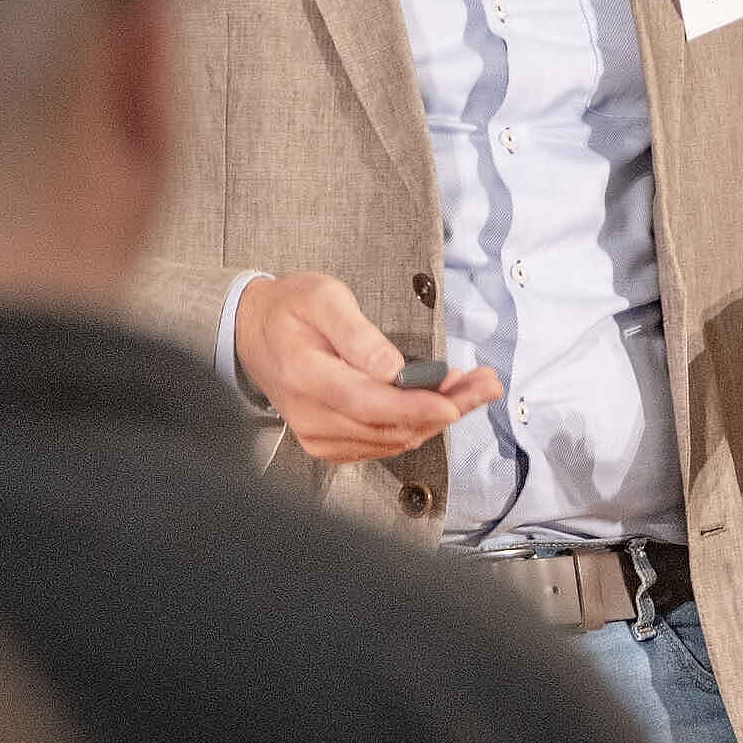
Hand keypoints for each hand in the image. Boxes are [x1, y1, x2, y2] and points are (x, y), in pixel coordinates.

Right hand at [234, 273, 502, 462]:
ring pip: (392, 439)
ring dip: (438, 417)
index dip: (415, 407)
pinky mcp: (330, 444)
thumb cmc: (292, 310)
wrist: (256, 334)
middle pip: (389, 426)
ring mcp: (319, 436)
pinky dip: (417, 424)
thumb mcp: (323, 298)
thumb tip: (392, 369)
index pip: (367, 403)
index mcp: (306, 375)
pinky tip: (441, 400)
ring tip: (475, 387)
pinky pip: (383, 444)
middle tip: (487, 384)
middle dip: (445, 408)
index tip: (454, 402)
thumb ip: (357, 333)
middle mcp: (311, 416)